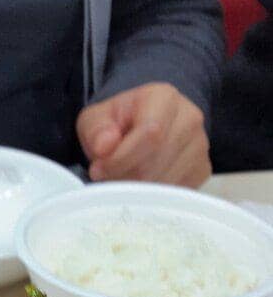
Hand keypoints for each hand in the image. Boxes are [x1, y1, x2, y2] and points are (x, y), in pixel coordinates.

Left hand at [76, 83, 210, 188]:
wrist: (143, 126)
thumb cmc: (119, 123)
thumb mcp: (96, 119)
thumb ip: (95, 130)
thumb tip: (104, 146)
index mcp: (164, 98)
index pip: (151, 134)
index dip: (121, 158)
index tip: (99, 169)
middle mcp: (189, 120)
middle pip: (156, 163)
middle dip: (124, 178)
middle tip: (106, 179)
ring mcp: (200, 146)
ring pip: (165, 184)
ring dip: (136, 191)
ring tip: (121, 180)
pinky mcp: (202, 170)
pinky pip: (174, 194)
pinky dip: (152, 198)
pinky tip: (140, 185)